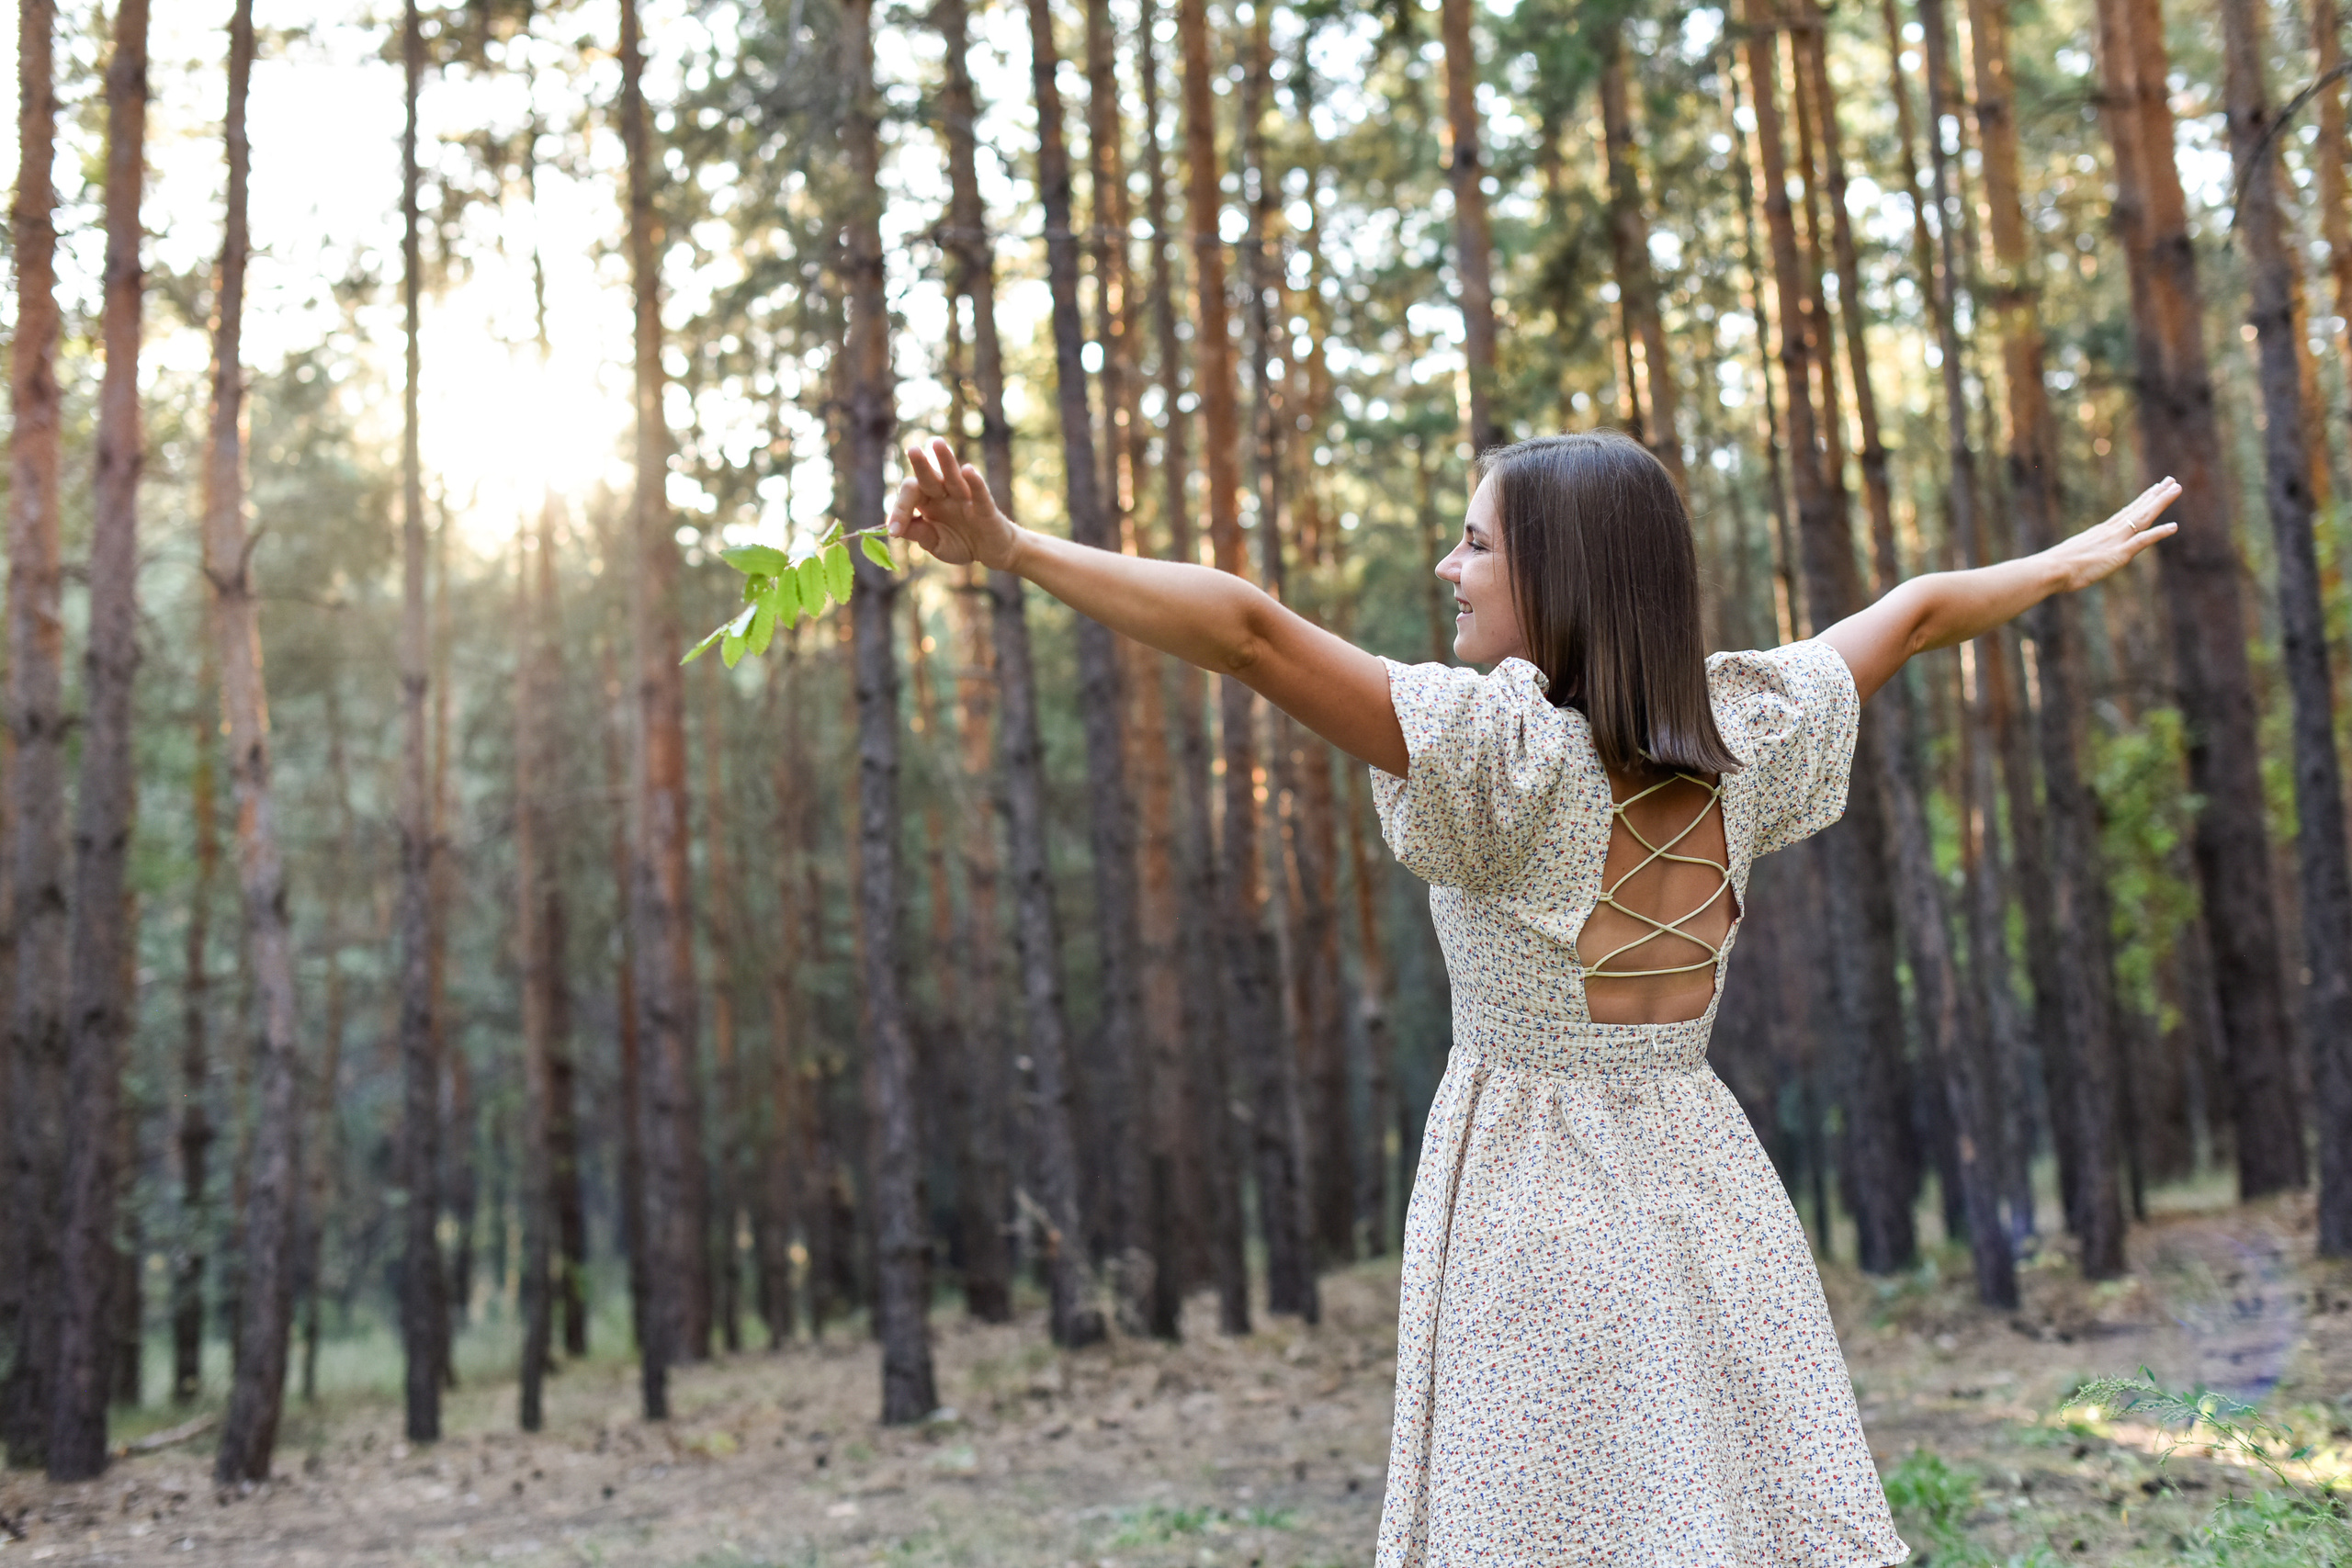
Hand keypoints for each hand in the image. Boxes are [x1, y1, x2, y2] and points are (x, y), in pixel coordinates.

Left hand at [888, 436, 1022, 570]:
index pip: (911, 496)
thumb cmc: (961, 543)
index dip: (900, 511)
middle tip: (912, 450)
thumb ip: (918, 534)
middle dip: (921, 465)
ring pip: (954, 477)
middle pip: (929, 477)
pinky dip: (975, 483)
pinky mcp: (986, 508)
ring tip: (937, 443)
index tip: (894, 531)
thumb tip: (895, 529)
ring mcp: (966, 499)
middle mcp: (945, 495)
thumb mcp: (936, 544)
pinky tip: (968, 470)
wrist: (991, 552)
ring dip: (947, 460)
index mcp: (928, 502)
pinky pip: (980, 494)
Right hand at [2051, 477, 2180, 591]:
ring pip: (2143, 518)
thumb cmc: (2054, 568)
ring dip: (2161, 503)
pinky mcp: (2119, 554)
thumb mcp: (2070, 557)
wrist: (2050, 570)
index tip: (2154, 488)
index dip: (2142, 500)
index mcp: (2100, 532)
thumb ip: (2080, 555)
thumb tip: (2075, 558)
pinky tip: (2174, 527)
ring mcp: (2115, 541)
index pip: (2126, 512)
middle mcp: (2110, 532)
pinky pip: (2143, 540)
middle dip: (2156, 495)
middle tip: (2171, 481)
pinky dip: (2159, 533)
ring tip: (2176, 489)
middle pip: (2138, 509)